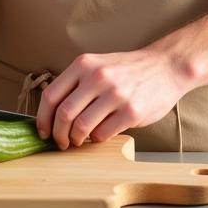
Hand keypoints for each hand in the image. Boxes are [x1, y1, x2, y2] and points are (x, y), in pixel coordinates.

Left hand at [35, 48, 190, 149]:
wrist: (165, 67)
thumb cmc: (127, 70)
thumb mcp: (97, 65)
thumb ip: (77, 83)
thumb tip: (52, 112)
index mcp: (84, 64)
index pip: (51, 95)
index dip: (42, 118)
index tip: (43, 131)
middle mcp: (97, 77)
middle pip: (64, 114)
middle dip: (58, 134)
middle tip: (60, 142)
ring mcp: (115, 94)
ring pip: (81, 127)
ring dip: (75, 140)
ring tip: (78, 141)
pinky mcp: (131, 112)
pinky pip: (102, 134)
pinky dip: (95, 140)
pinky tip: (98, 135)